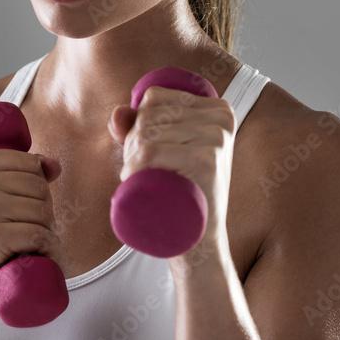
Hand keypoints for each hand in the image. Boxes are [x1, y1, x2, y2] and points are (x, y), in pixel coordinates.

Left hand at [107, 85, 236, 253]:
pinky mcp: (207, 161)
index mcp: (218, 109)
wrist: (200, 241)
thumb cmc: (181, 194)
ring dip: (129, 158)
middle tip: (136, 172)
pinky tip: (132, 180)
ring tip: (137, 180)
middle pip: (149, 115)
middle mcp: (221, 119)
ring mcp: (217, 139)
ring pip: (146, 134)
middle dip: (130, 143)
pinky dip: (133, 166)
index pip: (155, 98)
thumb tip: (118, 112)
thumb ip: (138, 129)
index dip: (136, 123)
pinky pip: (151, 151)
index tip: (141, 152)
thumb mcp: (165, 155)